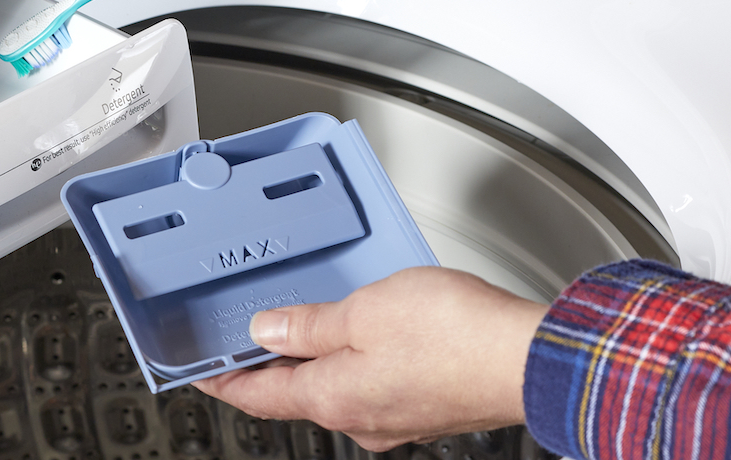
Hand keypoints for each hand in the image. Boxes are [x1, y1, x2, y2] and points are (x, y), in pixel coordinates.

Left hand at [192, 267, 546, 451]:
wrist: (529, 358)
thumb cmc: (454, 336)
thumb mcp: (363, 311)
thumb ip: (309, 323)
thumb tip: (267, 331)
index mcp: (333, 397)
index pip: (258, 397)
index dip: (223, 382)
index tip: (200, 373)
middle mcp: (361, 419)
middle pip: (296, 394)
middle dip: (269, 368)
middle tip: (246, 340)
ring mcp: (396, 418)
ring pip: (337, 388)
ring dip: (314, 361)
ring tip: (304, 326)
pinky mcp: (426, 406)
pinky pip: (372, 385)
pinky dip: (354, 361)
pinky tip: (365, 335)